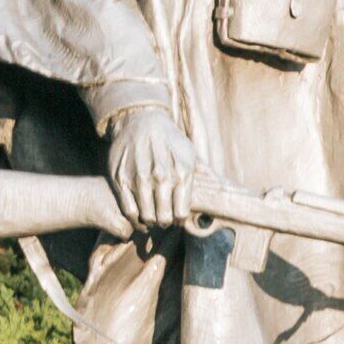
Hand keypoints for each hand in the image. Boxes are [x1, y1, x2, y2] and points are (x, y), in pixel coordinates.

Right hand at [103, 106, 201, 232]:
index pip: (181, 214)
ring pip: (146, 216)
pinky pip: (128, 209)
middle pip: (163, 218)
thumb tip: (223, 188)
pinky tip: (138, 216)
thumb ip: (203, 174)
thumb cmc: (169, 140)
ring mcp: (139, 178)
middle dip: (164, 222)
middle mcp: (161, 176)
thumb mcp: (190, 153)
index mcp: (182, 172)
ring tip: (151, 218)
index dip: (179, 219)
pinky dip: (134, 218)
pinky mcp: (120, 178)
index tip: (176, 216)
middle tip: (163, 219)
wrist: (140, 121)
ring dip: (149, 222)